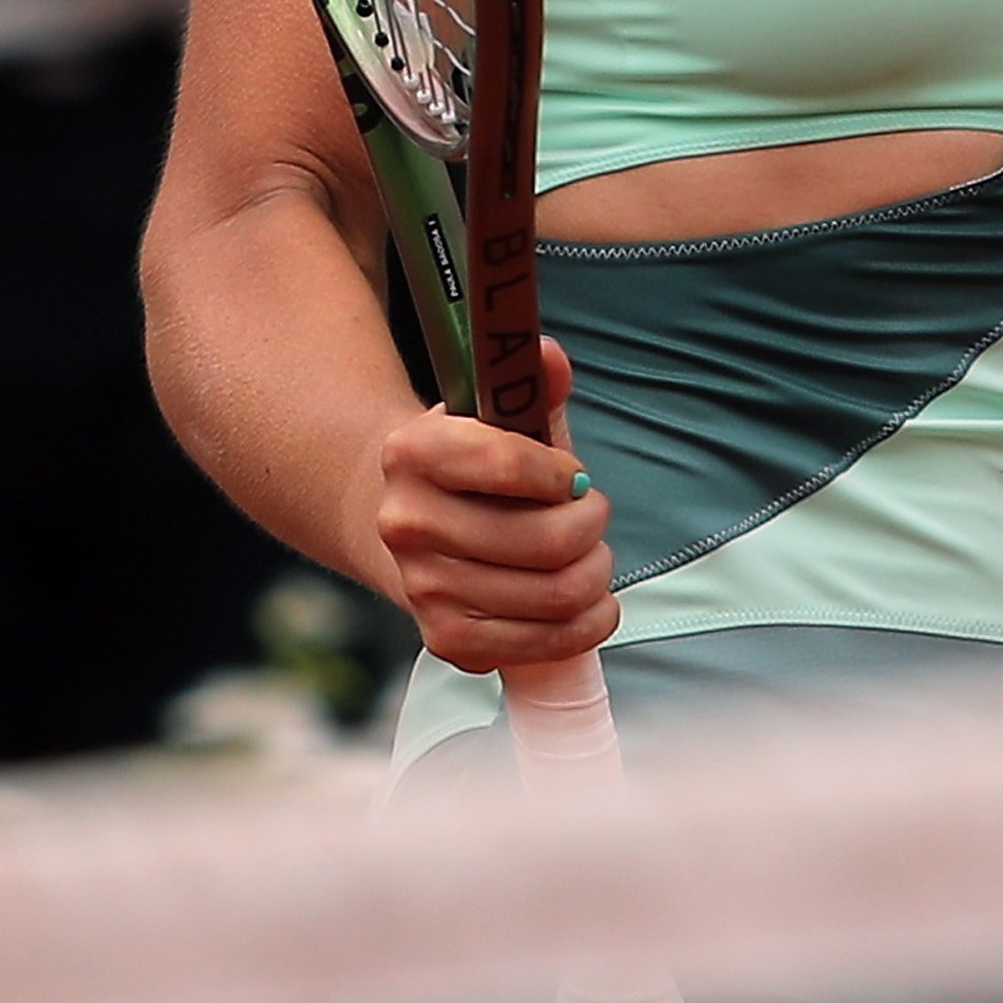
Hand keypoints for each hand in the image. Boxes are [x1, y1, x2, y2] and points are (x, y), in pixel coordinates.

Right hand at [372, 338, 616, 675]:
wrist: (411, 522)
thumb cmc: (477, 464)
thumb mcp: (500, 411)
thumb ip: (532, 379)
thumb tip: (548, 358)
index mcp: (414, 452)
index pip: (510, 464)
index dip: (561, 473)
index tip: (570, 475)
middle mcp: (406, 523)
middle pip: (547, 541)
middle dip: (592, 523)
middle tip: (588, 513)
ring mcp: (423, 587)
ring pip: (555, 593)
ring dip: (596, 572)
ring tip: (588, 553)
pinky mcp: (447, 639)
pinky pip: (542, 645)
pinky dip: (585, 622)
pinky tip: (587, 599)